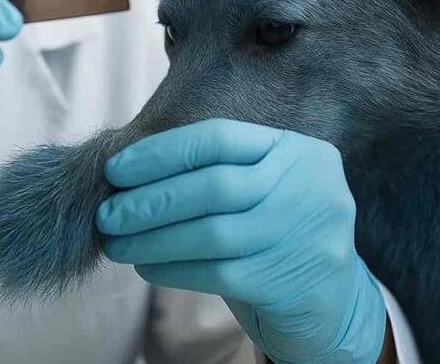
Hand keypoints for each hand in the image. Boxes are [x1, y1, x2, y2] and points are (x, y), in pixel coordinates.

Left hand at [96, 119, 386, 362]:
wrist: (332, 302)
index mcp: (297, 150)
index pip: (219, 137)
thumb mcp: (263, 187)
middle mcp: (308, 186)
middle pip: (213, 185)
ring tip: (116, 242)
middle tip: (107, 213)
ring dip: (152, 238)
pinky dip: (172, 268)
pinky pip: (216, 272)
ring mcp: (305, 234)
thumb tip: (130, 169)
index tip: (116, 169)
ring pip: (211, 233)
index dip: (161, 151)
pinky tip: (146, 266)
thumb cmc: (276, 233)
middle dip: (151, 199)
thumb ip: (215, 170)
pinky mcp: (289, 280)